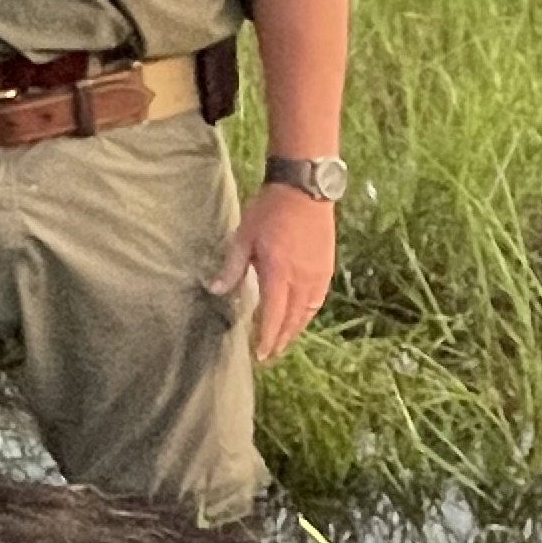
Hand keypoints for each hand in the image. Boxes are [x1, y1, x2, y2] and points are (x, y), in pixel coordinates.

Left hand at [207, 183, 335, 361]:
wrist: (304, 187)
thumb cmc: (271, 209)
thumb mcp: (244, 237)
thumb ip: (232, 268)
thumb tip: (215, 290)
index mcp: (279, 273)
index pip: (273, 316)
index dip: (266, 338)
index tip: (259, 354)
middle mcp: (301, 279)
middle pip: (292, 320)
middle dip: (280, 340)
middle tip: (269, 355)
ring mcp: (317, 274)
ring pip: (307, 313)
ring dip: (294, 330)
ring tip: (283, 341)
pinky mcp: (326, 267)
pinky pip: (318, 300)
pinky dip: (308, 313)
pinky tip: (301, 316)